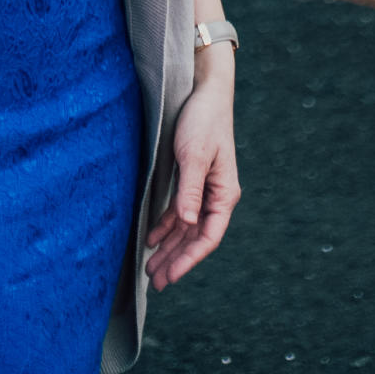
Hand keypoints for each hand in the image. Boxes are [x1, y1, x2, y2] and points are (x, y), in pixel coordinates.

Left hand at [144, 65, 238, 292]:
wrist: (205, 91)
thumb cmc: (203, 120)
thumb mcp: (194, 155)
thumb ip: (190, 190)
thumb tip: (187, 222)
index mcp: (223, 194)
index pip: (208, 237)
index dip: (190, 259)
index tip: (171, 277)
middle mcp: (216, 196)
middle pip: (196, 237)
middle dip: (177, 260)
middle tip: (156, 283)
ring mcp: (204, 189)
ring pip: (186, 228)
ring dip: (170, 247)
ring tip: (151, 268)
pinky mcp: (192, 179)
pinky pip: (179, 212)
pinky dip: (166, 227)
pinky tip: (152, 239)